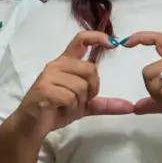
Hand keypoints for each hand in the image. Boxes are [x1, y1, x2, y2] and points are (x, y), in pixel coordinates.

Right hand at [7, 30, 134, 140]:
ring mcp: (49, 76)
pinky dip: (70, 108)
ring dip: (79, 102)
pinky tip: (59, 110)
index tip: (113, 43)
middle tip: (79, 101)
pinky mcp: (44, 89)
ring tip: (66, 107)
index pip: (81, 40)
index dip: (98, 37)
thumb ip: (104, 104)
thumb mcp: (83, 106)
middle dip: (92, 90)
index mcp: (65, 63)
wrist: (30, 125)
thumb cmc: (55, 111)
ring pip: (81, 86)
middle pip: (90, 70)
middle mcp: (56, 65)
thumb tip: (130, 107)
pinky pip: (70, 97)